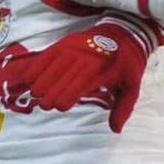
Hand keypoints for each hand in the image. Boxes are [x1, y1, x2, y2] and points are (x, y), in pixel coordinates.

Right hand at [26, 17, 151, 131]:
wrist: (122, 34)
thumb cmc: (125, 64)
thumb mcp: (132, 85)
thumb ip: (123, 108)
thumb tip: (115, 130)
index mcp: (100, 69)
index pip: (78, 85)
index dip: (66, 97)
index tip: (61, 107)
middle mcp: (83, 57)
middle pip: (60, 78)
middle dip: (50, 94)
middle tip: (45, 105)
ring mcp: (71, 48)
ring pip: (49, 68)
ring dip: (41, 82)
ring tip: (36, 94)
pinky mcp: (63, 43)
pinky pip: (44, 57)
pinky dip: (36, 68)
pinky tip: (30, 80)